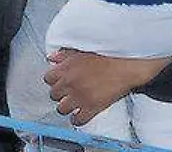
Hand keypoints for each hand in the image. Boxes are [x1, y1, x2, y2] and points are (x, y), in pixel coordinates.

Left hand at [44, 49, 170, 125]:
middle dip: (59, 94)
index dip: (53, 81)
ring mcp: (79, 97)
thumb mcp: (80, 52)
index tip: (58, 82)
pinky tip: (79, 116)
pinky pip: (78, 119)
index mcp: (65, 69)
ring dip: (65, 107)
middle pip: (53, 95)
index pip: (47, 79)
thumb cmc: (105, 58)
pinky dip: (77, 120)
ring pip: (61, 109)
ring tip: (71, 105)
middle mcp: (69, 83)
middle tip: (66, 93)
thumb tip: (51, 58)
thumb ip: (63, 55)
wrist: (124, 68)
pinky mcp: (92, 107)